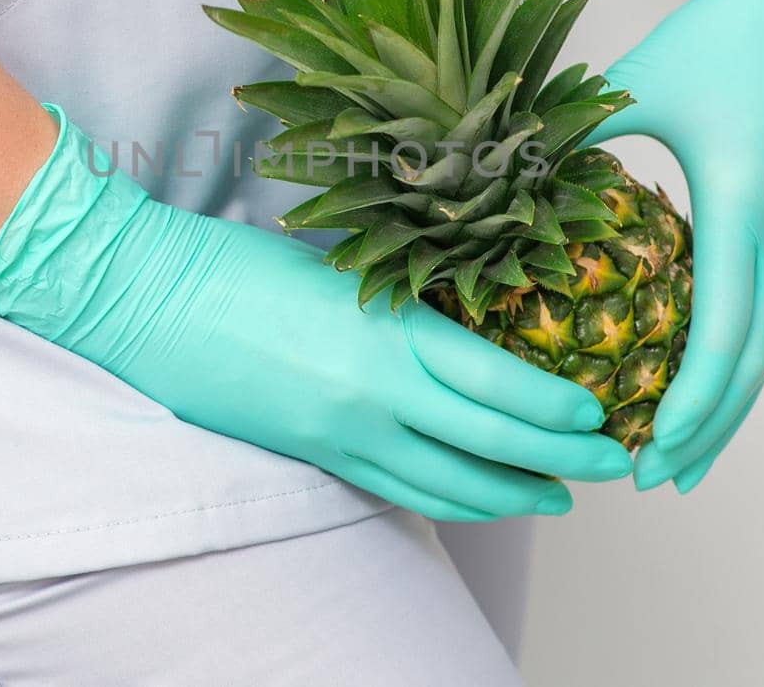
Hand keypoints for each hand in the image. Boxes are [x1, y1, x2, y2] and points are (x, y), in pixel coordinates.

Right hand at [0, 107, 634, 520]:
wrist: (147, 299)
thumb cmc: (239, 264)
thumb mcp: (343, 268)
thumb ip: (410, 305)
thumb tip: (476, 325)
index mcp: (388, 333)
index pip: (501, 387)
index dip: (560, 412)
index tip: (601, 414)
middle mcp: (373, 396)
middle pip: (492, 447)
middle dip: (563, 462)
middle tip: (615, 466)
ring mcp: (341, 435)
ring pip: (449, 485)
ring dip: (513, 496)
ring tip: (560, 497)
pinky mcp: (313, 454)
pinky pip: (398, 490)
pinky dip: (450, 500)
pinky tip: (479, 498)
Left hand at [586, 0, 763, 492]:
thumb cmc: (714, 39)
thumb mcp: (636, 86)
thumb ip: (578, 140)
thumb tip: (509, 187)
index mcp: (737, 206)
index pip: (721, 334)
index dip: (687, 404)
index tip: (649, 454)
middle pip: (752, 361)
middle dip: (708, 428)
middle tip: (658, 481)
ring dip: (725, 404)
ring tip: (682, 455)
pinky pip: (761, 310)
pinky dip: (732, 360)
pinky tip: (694, 380)